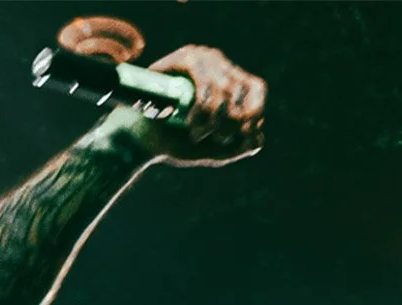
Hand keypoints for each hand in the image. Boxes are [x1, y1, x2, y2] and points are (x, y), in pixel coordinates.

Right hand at [140, 46, 265, 163]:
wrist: (143, 140)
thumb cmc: (177, 141)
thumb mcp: (214, 149)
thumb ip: (239, 146)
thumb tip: (258, 138)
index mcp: (228, 80)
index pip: (257, 89)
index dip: (255, 114)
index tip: (242, 137)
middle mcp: (217, 64)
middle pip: (244, 90)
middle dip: (234, 123)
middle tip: (215, 139)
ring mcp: (201, 58)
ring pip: (226, 90)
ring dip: (215, 121)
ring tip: (197, 134)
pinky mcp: (183, 59)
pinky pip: (206, 84)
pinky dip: (202, 111)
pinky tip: (192, 124)